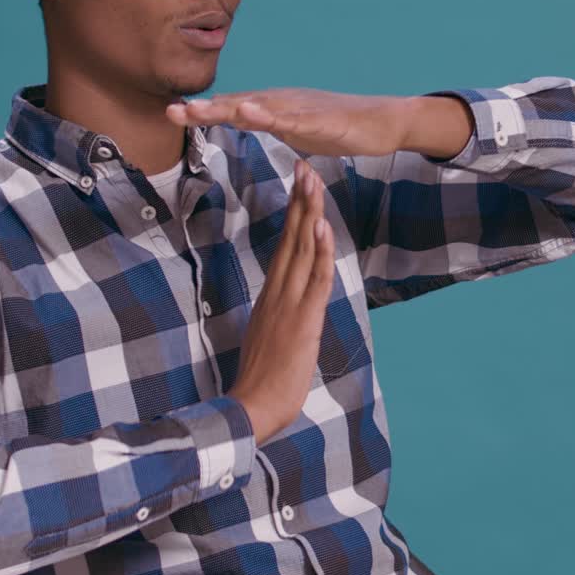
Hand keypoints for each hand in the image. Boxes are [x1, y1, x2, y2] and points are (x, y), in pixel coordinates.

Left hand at [166, 88, 408, 155]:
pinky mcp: (321, 121)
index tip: (171, 115)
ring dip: (228, 109)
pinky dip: (270, 117)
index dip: (202, 112)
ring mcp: (302, 110)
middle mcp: (283, 102)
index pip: (232, 109)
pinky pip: (293, 120)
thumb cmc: (338, 126)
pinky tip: (251, 114)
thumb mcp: (293, 129)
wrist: (381, 122)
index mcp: (275, 108)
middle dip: (204, 110)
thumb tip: (242, 121)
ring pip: (260, 109)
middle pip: (237, 105)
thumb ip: (268, 124)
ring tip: (200, 111)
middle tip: (170, 113)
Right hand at [230, 158, 334, 443]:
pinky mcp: (302, 320)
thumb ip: (278, 317)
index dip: (292, 215)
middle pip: (290, 238)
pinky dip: (319, 253)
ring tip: (312, 181)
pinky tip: (322, 228)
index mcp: (270, 297)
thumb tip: (285, 308)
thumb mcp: (269, 339)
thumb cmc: (261, 383)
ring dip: (309, 214)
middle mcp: (277, 294)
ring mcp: (288, 305)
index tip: (296, 187)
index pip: (284, 247)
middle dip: (299, 201)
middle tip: (303, 166)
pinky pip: (314, 280)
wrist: (252, 408)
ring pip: (301, 250)